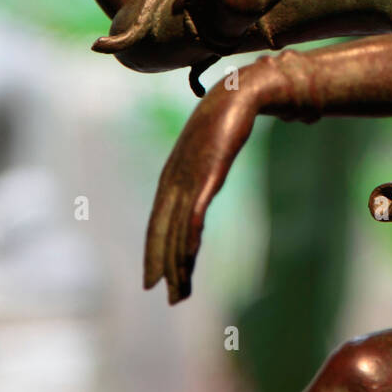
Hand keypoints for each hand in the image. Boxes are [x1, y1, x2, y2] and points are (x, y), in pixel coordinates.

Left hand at [144, 59, 277, 302]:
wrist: (236, 95)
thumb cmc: (222, 122)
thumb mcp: (208, 152)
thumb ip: (203, 171)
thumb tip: (203, 184)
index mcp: (171, 179)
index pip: (159, 223)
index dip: (156, 252)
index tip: (156, 280)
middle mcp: (174, 181)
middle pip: (164, 232)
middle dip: (164, 265)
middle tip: (167, 296)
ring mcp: (189, 178)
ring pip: (178, 228)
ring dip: (178, 261)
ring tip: (180, 289)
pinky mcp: (207, 174)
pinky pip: (195, 211)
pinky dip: (189, 235)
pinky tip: (190, 255)